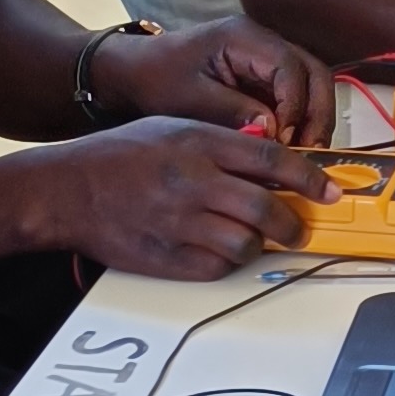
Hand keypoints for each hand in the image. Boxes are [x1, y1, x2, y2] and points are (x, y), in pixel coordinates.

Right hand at [37, 118, 336, 279]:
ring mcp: (179, 223)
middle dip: (294, 223)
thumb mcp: (172, 127)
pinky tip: (220, 249)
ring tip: (254, 238)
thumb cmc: (119, 156)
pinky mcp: (166, 257)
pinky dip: (228, 262)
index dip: (309, 178)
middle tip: (300, 227)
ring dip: (259, 244)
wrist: (66, 191)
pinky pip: (217, 268)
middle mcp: (192, 183)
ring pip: (246, 244)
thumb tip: (271, 157)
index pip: (271, 161)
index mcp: (197, 144)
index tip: (328, 190)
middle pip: (266, 210)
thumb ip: (221, 140)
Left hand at [87, 17, 334, 142]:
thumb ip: (233, 111)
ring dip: (311, 121)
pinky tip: (286, 151)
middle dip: (317, 114)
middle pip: (314, 73)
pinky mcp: (262, 80)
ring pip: (312, 87)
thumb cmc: (155, 79)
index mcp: (243, 38)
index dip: (295, 105)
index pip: (290, 67)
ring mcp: (265, 61)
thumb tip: (272, 131)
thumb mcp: (190, 98)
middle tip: (307, 152)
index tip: (283, 139)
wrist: (133, 74)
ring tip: (300, 156)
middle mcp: (262, 43)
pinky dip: (297, 124)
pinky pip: (294, 99)